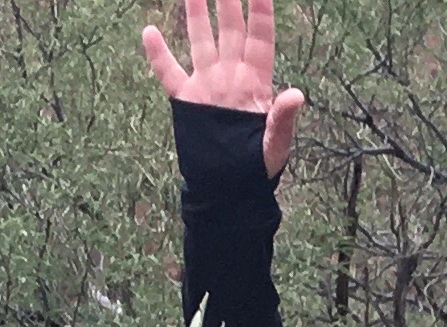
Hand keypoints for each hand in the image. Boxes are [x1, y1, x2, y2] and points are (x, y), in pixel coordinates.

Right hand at [142, 0, 303, 178]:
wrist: (230, 187)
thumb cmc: (260, 166)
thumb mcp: (277, 144)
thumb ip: (283, 118)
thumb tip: (297, 95)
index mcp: (256, 83)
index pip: (260, 39)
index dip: (261, 12)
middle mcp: (230, 77)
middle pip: (230, 30)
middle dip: (228, 2)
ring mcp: (207, 86)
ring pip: (201, 41)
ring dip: (196, 15)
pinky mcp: (187, 101)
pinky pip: (169, 72)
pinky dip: (158, 54)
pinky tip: (150, 30)